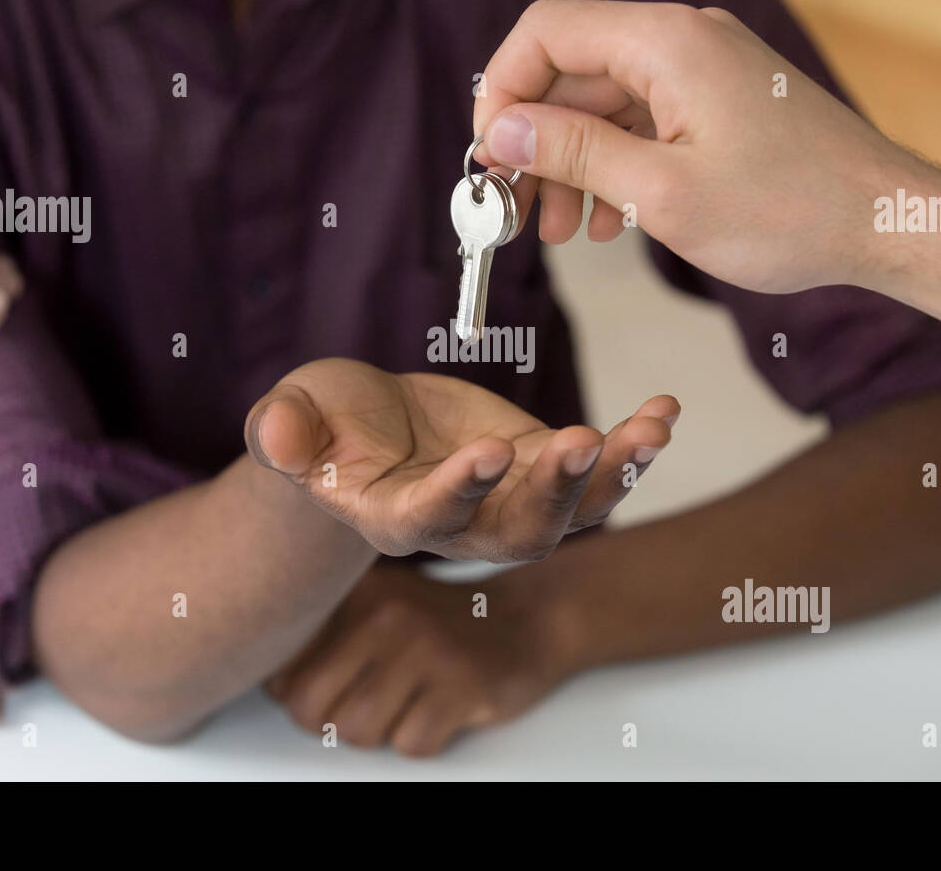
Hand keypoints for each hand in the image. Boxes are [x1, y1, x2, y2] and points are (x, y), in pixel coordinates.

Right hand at [245, 357, 677, 561]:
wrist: (363, 429)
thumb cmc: (321, 423)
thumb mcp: (292, 413)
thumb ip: (284, 431)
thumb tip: (275, 438)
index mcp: (392, 516)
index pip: (428, 518)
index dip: (458, 492)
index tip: (487, 451)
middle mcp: (460, 524)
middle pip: (518, 531)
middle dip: (556, 493)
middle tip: (584, 440)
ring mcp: (507, 499)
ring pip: (571, 509)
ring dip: (614, 473)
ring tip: (652, 427)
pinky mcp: (537, 467)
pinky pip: (594, 467)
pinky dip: (632, 444)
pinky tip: (665, 409)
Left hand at [267, 564, 572, 755]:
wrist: (526, 619)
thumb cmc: (440, 623)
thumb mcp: (380, 601)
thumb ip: (324, 629)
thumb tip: (271, 683)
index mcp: (359, 594)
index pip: (285, 670)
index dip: (299, 695)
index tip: (331, 685)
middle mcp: (387, 616)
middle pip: (311, 707)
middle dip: (329, 722)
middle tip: (362, 706)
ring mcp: (427, 651)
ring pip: (357, 731)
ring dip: (378, 732)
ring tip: (403, 704)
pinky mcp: (463, 687)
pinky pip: (410, 744)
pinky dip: (421, 737)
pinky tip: (436, 707)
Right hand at [472, 0, 911, 294]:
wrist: (886, 223)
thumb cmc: (791, 210)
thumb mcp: (662, 192)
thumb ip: (574, 154)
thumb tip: (501, 132)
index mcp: (667, 42)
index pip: (548, 32)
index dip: (503, 90)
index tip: (489, 155)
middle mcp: (683, 41)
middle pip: (573, 72)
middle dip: (536, 143)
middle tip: (514, 209)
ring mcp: (704, 72)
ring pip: (605, 105)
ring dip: (572, 165)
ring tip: (556, 231)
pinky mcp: (719, 104)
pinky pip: (643, 123)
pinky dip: (614, 167)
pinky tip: (604, 222)